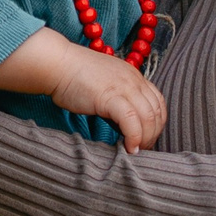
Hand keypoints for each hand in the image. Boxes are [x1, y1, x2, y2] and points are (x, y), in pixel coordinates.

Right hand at [46, 45, 167, 150]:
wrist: (57, 64)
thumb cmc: (73, 76)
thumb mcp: (105, 84)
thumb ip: (117, 97)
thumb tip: (122, 123)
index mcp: (133, 77)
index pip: (158, 102)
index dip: (156, 124)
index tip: (146, 138)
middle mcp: (133, 80)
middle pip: (157, 112)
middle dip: (153, 135)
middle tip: (142, 149)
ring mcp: (124, 87)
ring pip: (148, 117)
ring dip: (145, 139)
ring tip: (135, 151)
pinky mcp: (110, 97)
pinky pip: (131, 120)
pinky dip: (134, 137)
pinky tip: (128, 147)